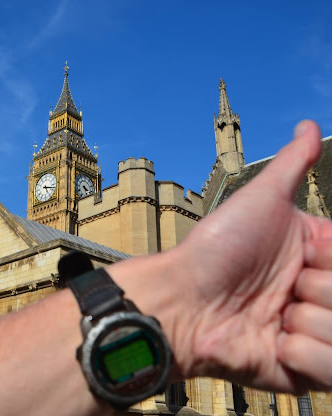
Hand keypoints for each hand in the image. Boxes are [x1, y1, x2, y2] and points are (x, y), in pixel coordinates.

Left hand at [172, 120, 331, 392]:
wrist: (182, 299)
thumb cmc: (216, 248)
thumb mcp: (260, 199)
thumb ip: (292, 165)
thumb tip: (310, 125)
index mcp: (321, 259)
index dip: (328, 260)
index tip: (306, 257)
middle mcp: (321, 297)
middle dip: (317, 290)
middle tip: (280, 289)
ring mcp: (314, 336)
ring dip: (307, 322)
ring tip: (270, 316)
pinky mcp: (303, 373)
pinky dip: (304, 356)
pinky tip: (272, 342)